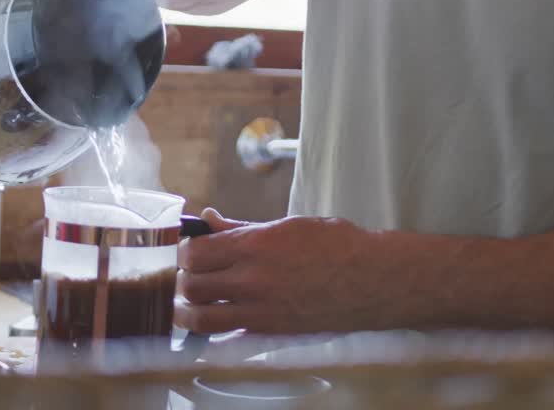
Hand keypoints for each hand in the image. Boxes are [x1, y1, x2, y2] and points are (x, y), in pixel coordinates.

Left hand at [176, 209, 393, 334]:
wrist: (371, 279)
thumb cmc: (336, 245)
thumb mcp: (287, 225)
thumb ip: (242, 227)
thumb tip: (210, 219)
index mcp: (254, 245)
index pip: (195, 253)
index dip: (184, 252)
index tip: (187, 251)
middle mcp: (252, 279)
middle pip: (190, 285)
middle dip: (182, 279)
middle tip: (187, 275)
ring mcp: (260, 308)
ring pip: (200, 317)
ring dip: (189, 310)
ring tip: (190, 303)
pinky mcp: (271, 330)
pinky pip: (227, 333)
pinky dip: (215, 327)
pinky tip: (217, 319)